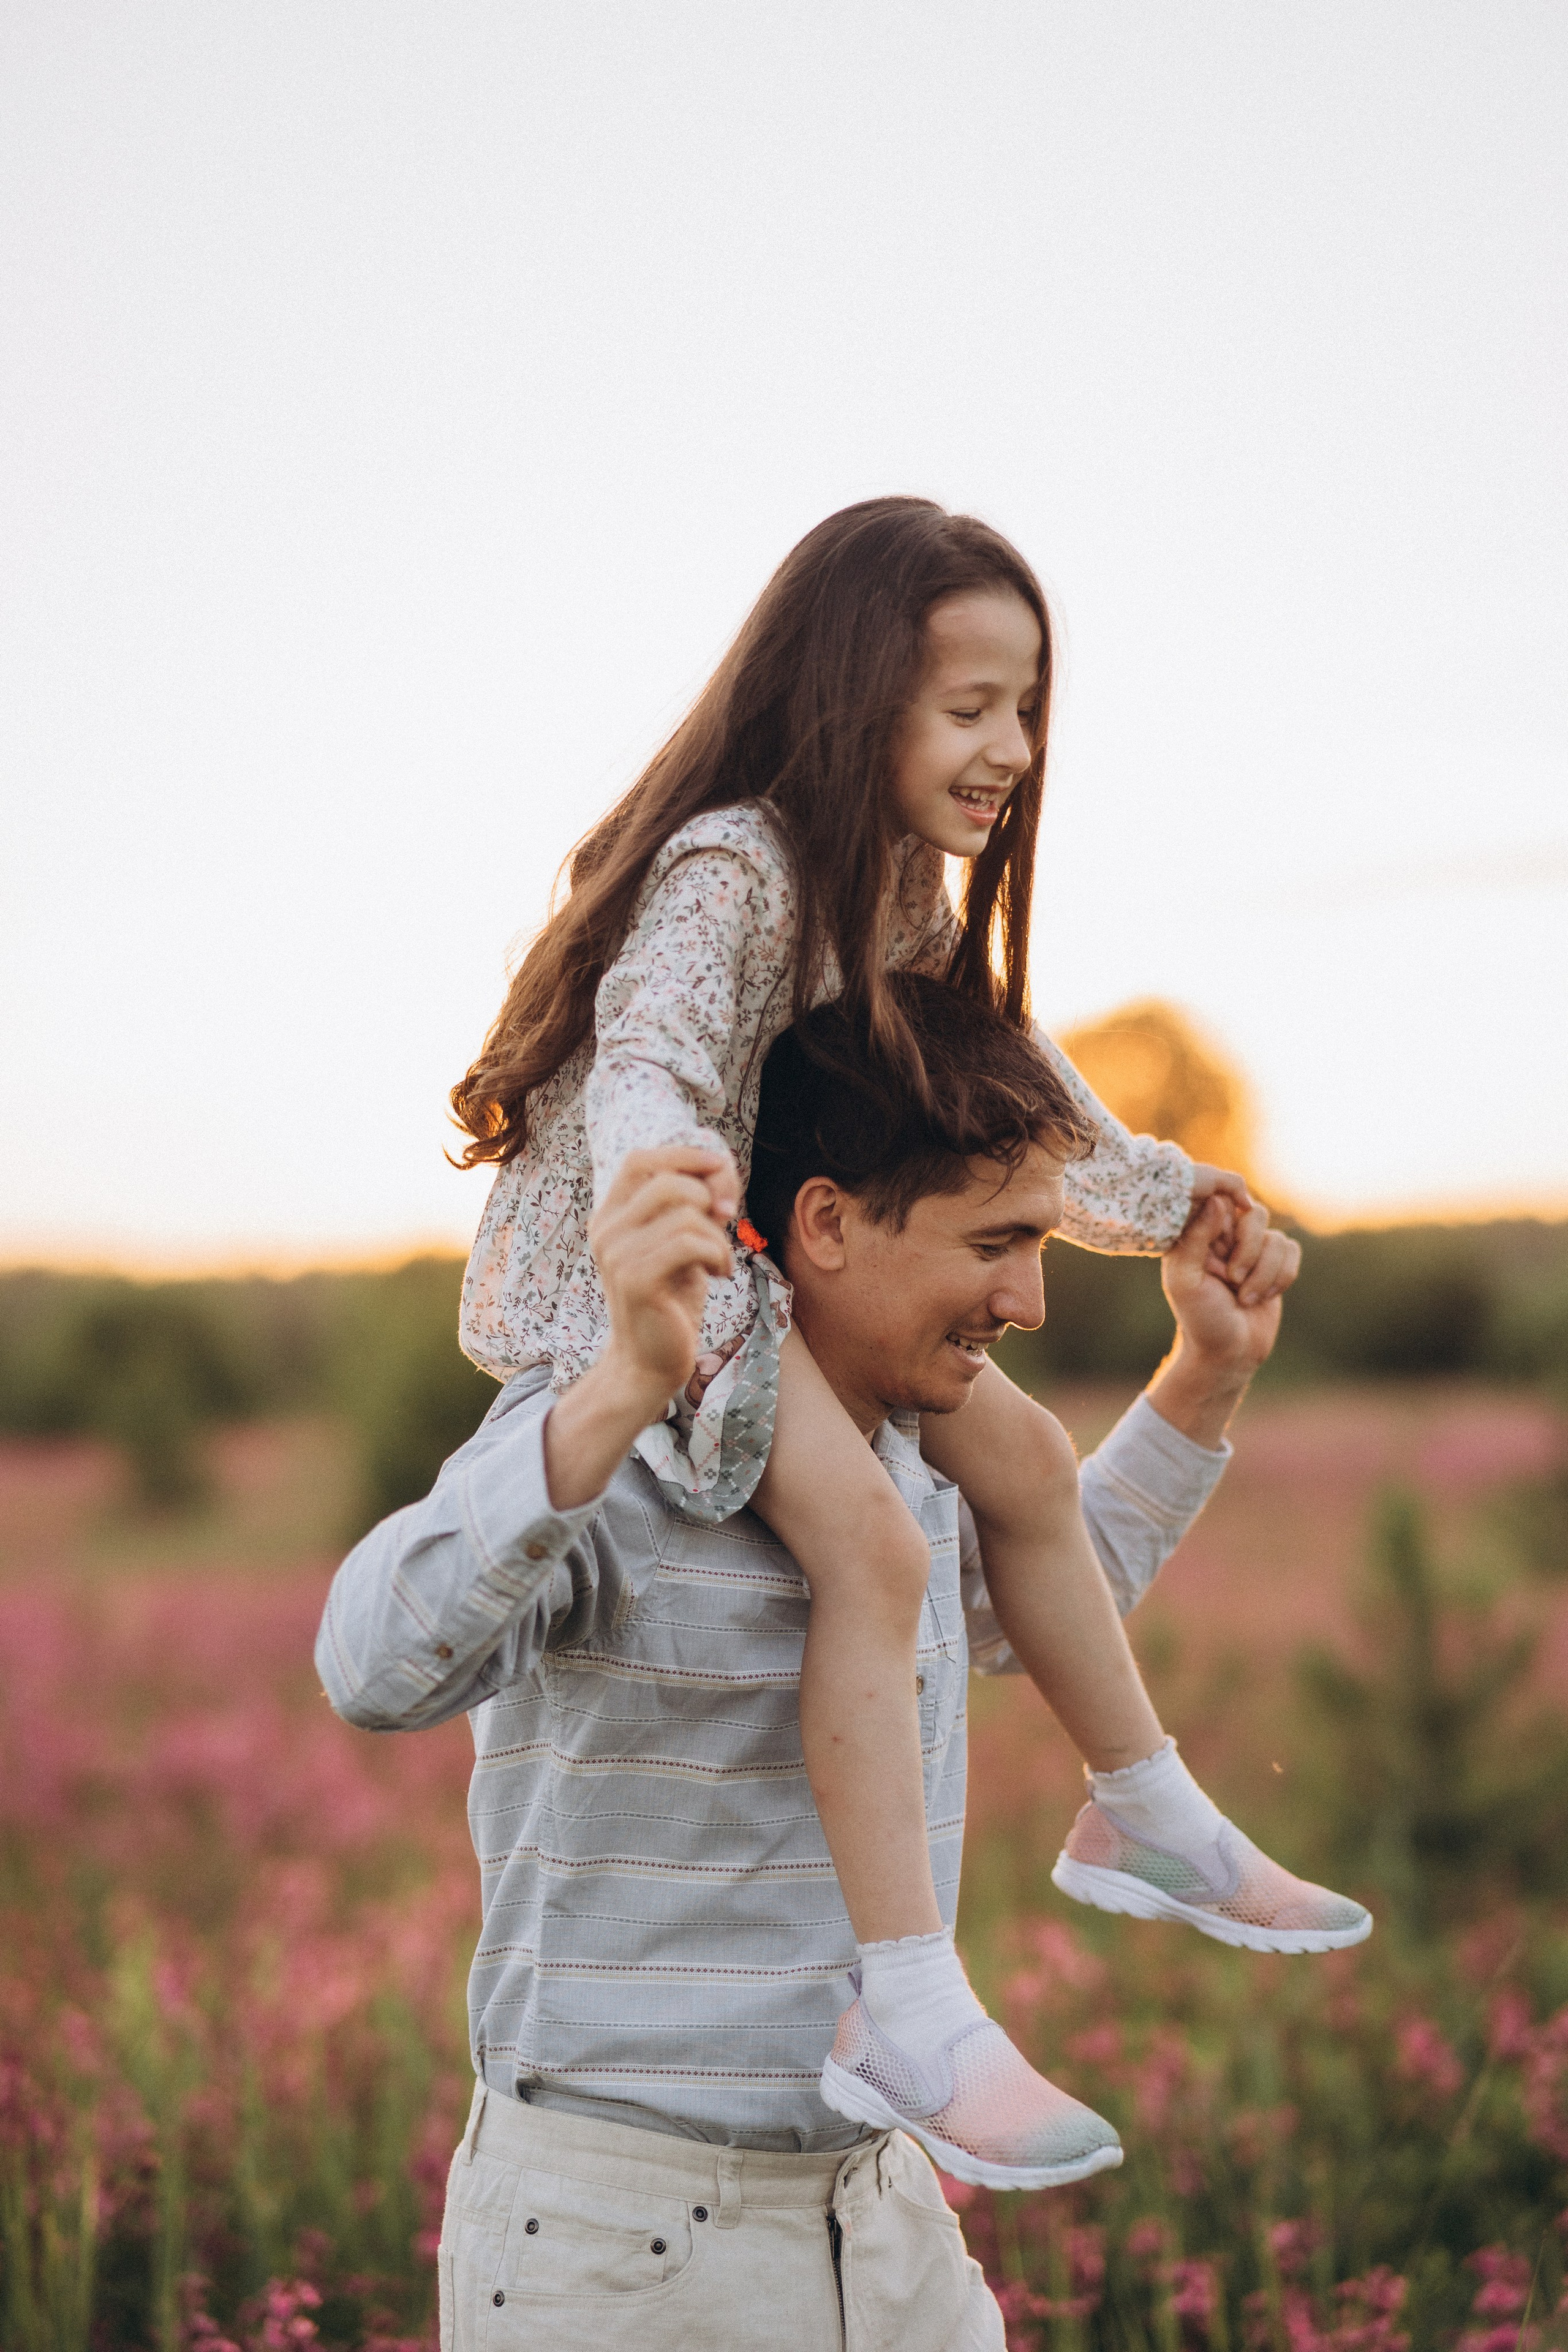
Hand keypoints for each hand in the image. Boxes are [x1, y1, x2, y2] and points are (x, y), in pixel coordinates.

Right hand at [543, 1147, 732, 1509]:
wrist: (648, 1363)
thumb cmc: (670, 1301)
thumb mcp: (682, 1244)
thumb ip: (694, 1208)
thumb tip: (721, 1172)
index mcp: (611, 1216)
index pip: (641, 1160)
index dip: (684, 1156)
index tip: (721, 1172)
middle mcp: (606, 1230)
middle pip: (668, 1181)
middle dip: (711, 1195)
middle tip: (728, 1222)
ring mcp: (616, 1255)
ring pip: (685, 1213)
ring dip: (717, 1236)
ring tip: (717, 1261)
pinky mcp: (636, 1280)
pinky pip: (689, 1243)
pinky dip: (716, 1254)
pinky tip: (717, 1275)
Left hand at [1149, 1196, 1292, 1448]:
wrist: (1229, 1353)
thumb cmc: (1201, 1319)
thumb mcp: (1186, 1280)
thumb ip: (1196, 1238)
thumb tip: (1216, 1200)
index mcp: (1197, 1234)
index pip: (1217, 1198)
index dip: (1229, 1206)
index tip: (1228, 1233)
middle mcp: (1225, 1236)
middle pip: (1254, 1214)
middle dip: (1249, 1250)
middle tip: (1233, 1279)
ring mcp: (1252, 1248)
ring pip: (1276, 1238)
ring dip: (1265, 1272)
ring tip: (1246, 1298)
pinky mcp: (1274, 1262)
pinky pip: (1292, 1251)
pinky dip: (1282, 1277)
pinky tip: (1264, 1298)